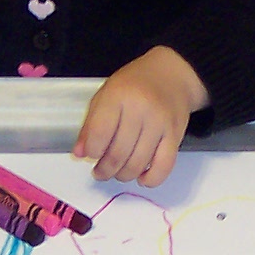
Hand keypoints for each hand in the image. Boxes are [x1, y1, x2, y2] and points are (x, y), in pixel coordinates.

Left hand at [75, 47, 208, 185]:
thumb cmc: (135, 84)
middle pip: (118, 154)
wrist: (172, 75)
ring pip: (138, 164)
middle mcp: (140, 109)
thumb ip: (90, 124)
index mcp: (118, 95)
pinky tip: (141, 178)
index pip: (99, 134)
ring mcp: (160, 123)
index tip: (90, 154)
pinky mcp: (175, 135)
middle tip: (100, 172)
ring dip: (123, 176)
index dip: (91, 151)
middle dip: (105, 170)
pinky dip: (150, 180)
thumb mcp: (106, 94)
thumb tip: (79, 154)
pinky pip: (163, 167)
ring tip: (117, 173)